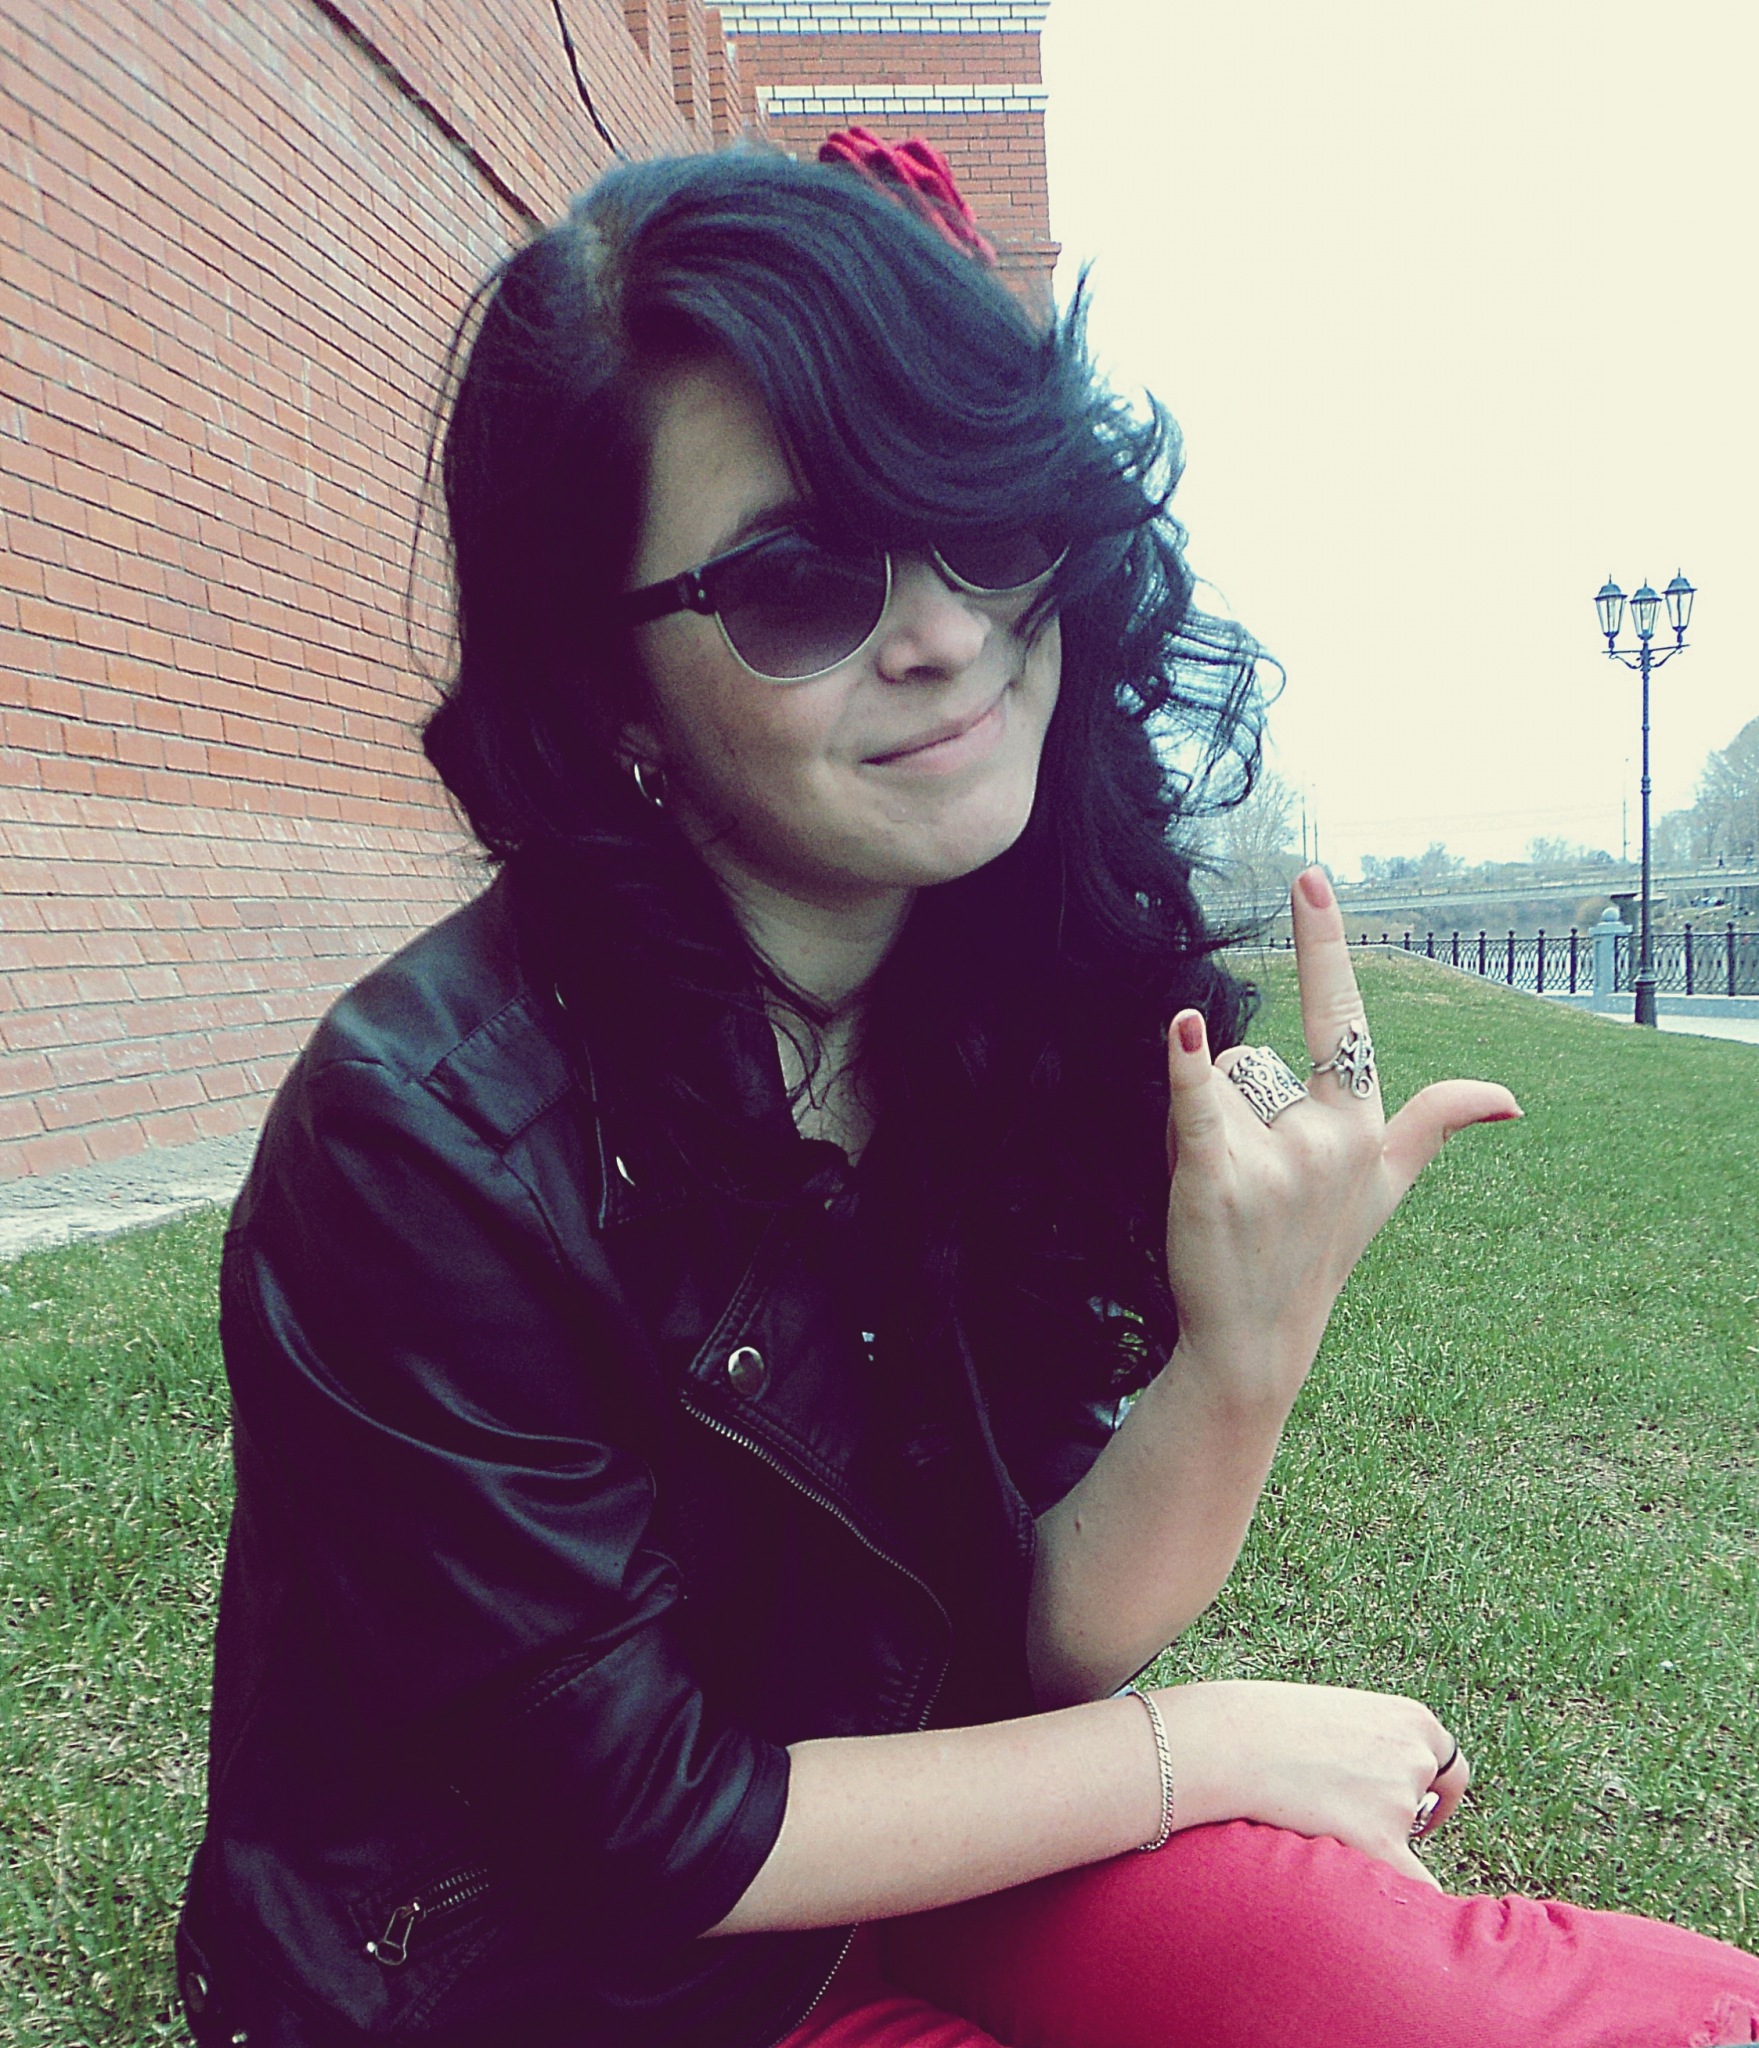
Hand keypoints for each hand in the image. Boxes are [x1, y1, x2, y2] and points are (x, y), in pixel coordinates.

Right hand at [1155, 1678, 1470, 1887]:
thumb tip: (1395, 1791)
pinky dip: (1393, 1903)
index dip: (1430, 1793)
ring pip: (1405, 1848)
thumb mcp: (1336, 1715)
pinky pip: (1409, 1890)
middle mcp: (1416, 1758)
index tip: (1409, 1810)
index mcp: (1413, 1719)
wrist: (1225, 1739)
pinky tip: (1359, 1897)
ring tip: (1312, 1825)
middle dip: (1402, 1824)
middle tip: (1350, 1819)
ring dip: (1371, 1847)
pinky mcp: (1379, 1843)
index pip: (1449, 1769)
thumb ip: (1374, 1745)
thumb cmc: (1265, 1725)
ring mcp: (1400, 1801)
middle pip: (1428, 1810)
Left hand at [1163, 866, 1519, 1408]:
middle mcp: (1326, 1136)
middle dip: (1234, 1104)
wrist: (1255, 1337)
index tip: (1309, 877)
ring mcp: (1273, 1159)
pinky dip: (1186, 1068)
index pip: (1342, 1016)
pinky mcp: (1215, 1178)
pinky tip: (1183, 1029)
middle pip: (1251, 1059)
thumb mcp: (1385, 1185)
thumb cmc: (1316, 1251)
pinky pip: (1194, 1102)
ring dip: (1202, 1123)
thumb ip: (1436, 1125)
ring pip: (1215, 1082)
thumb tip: (1512, 1097)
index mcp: (1362, 1123)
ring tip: (1221, 1186)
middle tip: (1245, 1175)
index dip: (1323, 943)